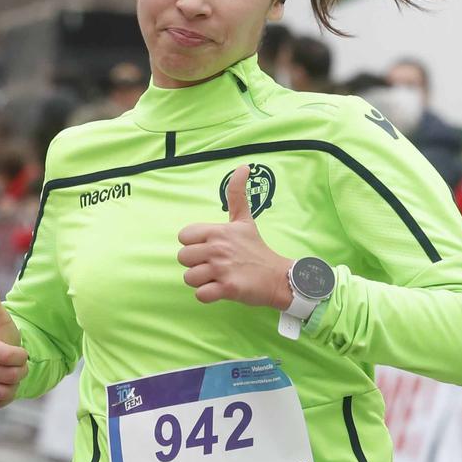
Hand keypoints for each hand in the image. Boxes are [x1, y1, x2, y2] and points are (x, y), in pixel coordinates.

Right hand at [0, 266, 26, 408]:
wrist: (1, 360)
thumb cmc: (3, 337)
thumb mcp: (2, 318)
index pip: (4, 356)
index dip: (18, 357)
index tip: (19, 352)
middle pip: (6, 376)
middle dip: (18, 370)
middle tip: (15, 363)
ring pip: (2, 391)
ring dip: (13, 384)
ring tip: (8, 373)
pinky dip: (4, 396)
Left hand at [175, 164, 291, 310]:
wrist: (278, 276)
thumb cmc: (256, 249)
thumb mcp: (245, 220)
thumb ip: (237, 194)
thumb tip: (243, 165)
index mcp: (218, 231)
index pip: (183, 236)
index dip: (194, 244)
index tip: (210, 247)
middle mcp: (218, 248)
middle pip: (183, 257)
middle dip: (196, 263)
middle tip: (215, 264)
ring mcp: (221, 269)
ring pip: (189, 277)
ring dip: (201, 281)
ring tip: (218, 277)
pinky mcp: (227, 289)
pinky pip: (200, 295)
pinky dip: (208, 295)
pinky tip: (220, 289)